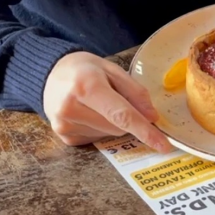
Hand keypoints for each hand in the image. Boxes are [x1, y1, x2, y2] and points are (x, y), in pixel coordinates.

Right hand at [42, 51, 173, 152]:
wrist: (50, 75)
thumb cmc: (85, 69)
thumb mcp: (113, 69)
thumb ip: (135, 92)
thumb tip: (152, 117)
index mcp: (87, 87)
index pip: (122, 115)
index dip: (145, 131)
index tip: (163, 144)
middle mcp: (72, 108)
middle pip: (118, 127)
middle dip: (128, 118)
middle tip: (117, 98)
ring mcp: (65, 125)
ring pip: (109, 135)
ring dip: (113, 123)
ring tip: (98, 102)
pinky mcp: (63, 137)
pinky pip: (96, 139)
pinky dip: (101, 127)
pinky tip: (90, 112)